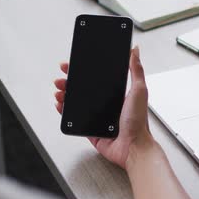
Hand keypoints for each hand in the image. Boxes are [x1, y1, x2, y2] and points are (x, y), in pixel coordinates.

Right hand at [54, 46, 157, 169]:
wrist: (133, 147)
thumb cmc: (139, 122)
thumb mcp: (139, 90)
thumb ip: (136, 70)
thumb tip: (135, 51)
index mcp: (117, 94)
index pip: (97, 79)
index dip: (84, 72)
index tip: (73, 65)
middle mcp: (107, 105)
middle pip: (83, 90)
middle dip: (70, 83)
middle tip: (61, 79)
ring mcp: (98, 117)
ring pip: (77, 104)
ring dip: (65, 96)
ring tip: (59, 91)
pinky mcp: (91, 130)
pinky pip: (75, 120)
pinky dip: (66, 113)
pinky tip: (61, 105)